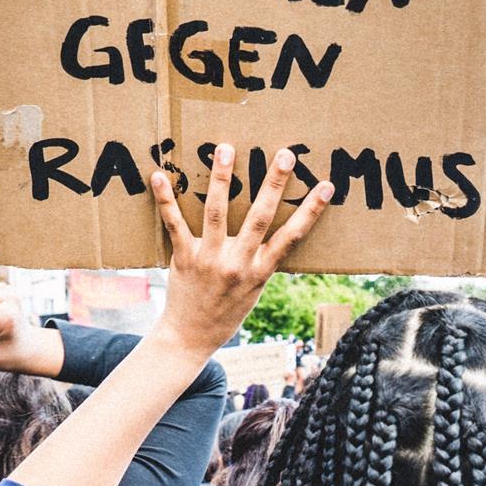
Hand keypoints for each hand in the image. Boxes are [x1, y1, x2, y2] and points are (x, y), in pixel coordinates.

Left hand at [151, 144, 332, 359]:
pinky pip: (175, 225)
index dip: (310, 211)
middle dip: (273, 185)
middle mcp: (238, 264)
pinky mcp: (183, 259)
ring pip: (217, 214)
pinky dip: (166, 200)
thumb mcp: (255, 290)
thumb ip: (263, 260)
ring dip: (221, 179)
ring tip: (226, 149)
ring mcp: (210, 260)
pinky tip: (160, 176)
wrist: (191, 337)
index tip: (325, 186)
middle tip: (285, 154)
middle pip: (259, 218)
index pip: (292, 237)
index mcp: (261, 272)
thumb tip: (275, 229)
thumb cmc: (227, 311)